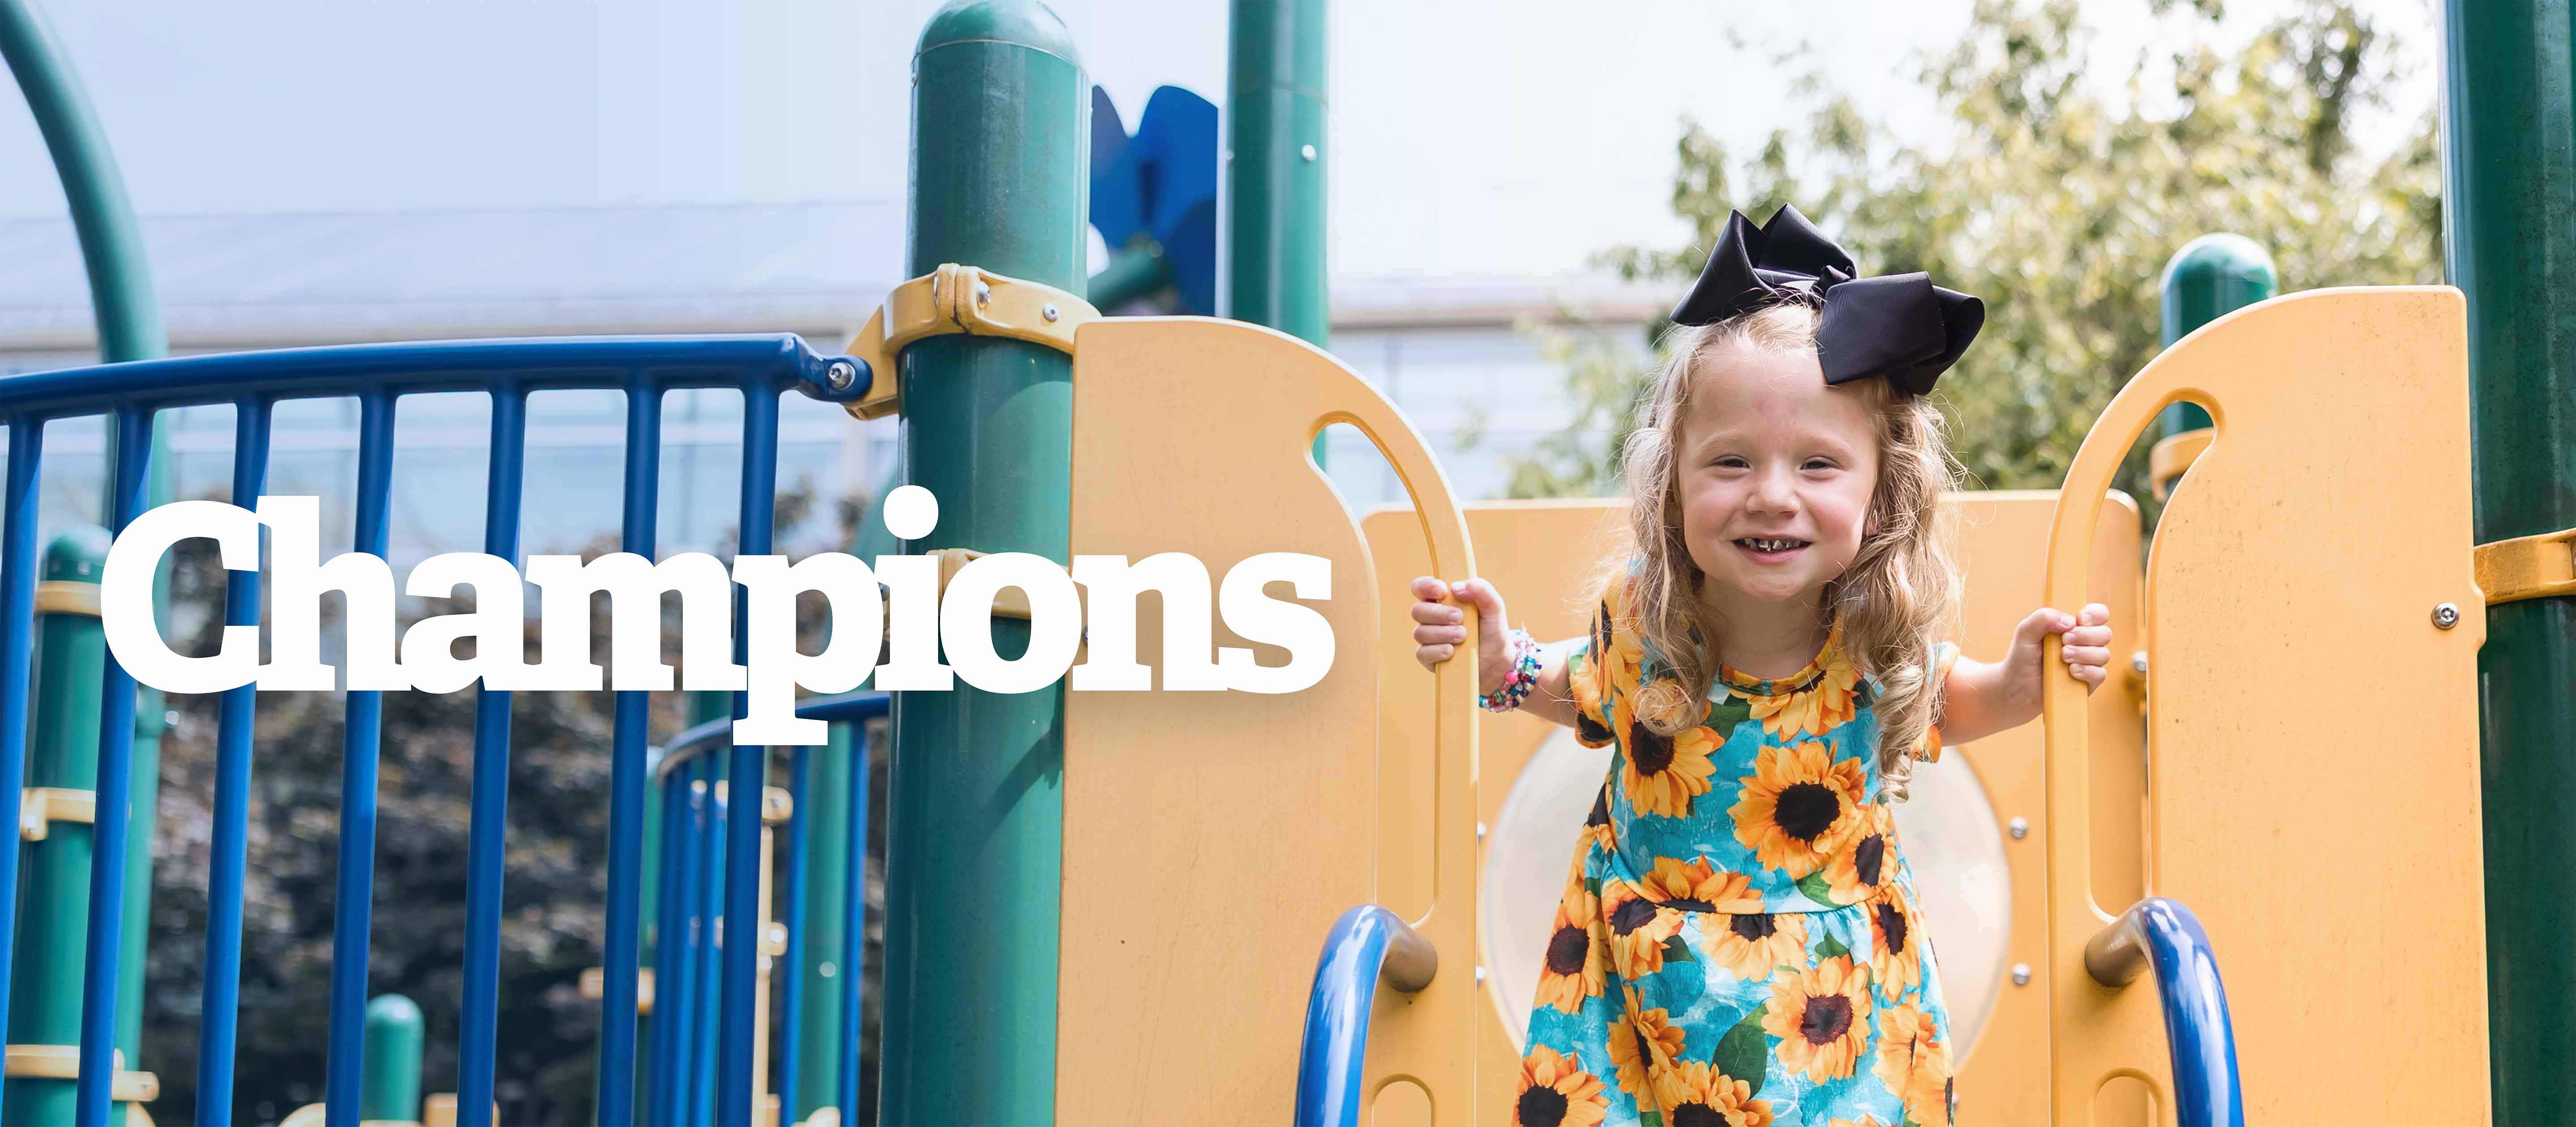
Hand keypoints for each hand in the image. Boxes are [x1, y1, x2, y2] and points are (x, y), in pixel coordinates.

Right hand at [1409, 576, 1510, 691]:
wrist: (1496, 660)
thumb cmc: (1492, 630)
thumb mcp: (1494, 607)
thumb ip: (1481, 589)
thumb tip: (1456, 586)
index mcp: (1442, 600)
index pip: (1421, 587)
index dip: (1426, 587)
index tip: (1443, 591)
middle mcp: (1431, 617)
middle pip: (1417, 610)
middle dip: (1439, 614)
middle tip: (1460, 618)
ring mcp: (1428, 638)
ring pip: (1421, 632)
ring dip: (1443, 633)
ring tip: (1463, 636)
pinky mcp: (1428, 657)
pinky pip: (1423, 653)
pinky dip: (1438, 651)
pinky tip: (1452, 652)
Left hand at [2013, 602, 2112, 695]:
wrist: (2017, 688)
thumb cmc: (2022, 657)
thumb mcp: (2025, 632)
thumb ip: (2043, 618)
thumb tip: (2070, 621)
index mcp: (2073, 626)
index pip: (2099, 613)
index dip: (2095, 614)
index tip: (2079, 619)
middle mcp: (2085, 643)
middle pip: (2105, 633)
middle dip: (2085, 636)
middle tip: (2064, 640)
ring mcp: (2088, 663)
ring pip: (2103, 654)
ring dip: (2083, 654)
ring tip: (2063, 657)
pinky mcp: (2089, 682)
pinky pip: (2100, 674)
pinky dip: (2086, 671)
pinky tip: (2071, 672)